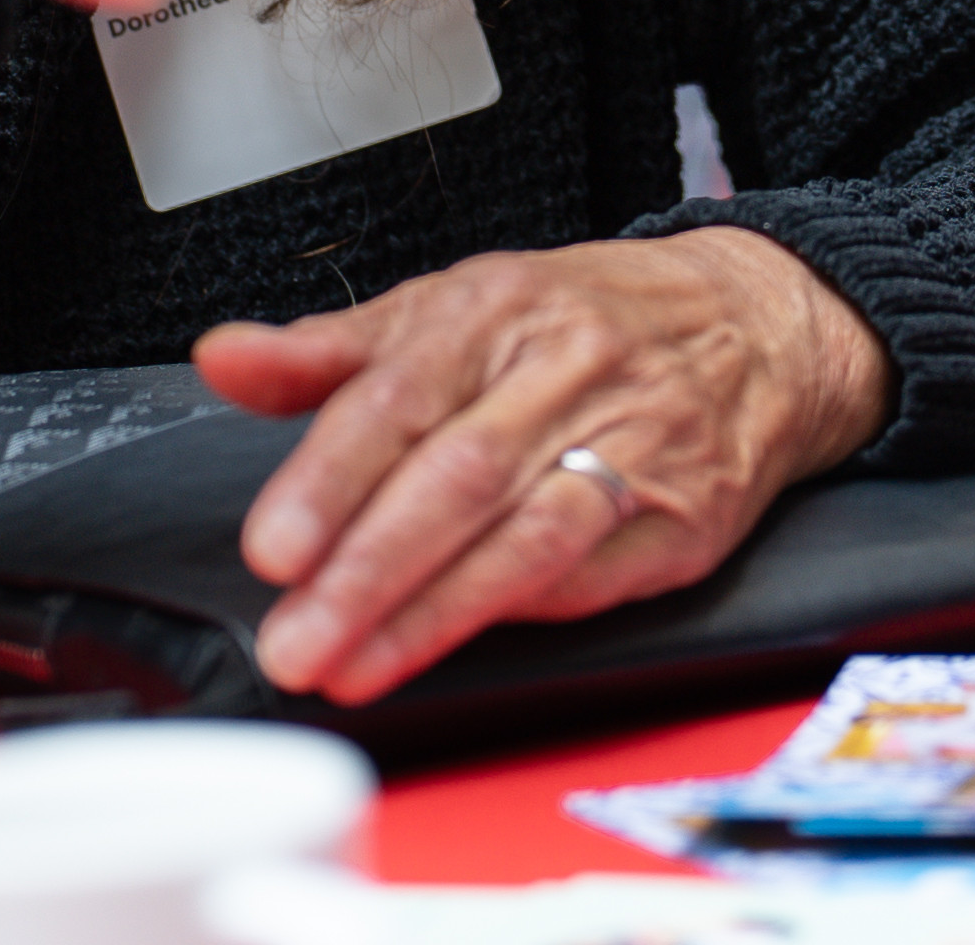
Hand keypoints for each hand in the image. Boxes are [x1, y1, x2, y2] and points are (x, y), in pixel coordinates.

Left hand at [194, 226, 895, 703]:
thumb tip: (222, 358)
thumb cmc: (580, 322)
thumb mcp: (446, 308)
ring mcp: (633, 444)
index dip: (331, 478)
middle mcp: (565, 370)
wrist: (752, 327)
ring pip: (523, 538)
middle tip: (295, 638)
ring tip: (351, 666)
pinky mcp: (679, 520)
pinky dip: (515, 614)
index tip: (275, 548)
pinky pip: (590, 574)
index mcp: (494, 308)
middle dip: (367, 570)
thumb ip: (327, 351)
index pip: (399, 396)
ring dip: (430, 614)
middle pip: (457, 477)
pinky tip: (450, 644)